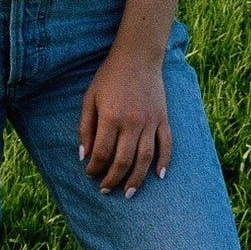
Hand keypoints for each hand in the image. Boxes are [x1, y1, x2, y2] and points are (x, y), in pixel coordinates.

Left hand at [78, 49, 171, 197]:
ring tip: (127, 193)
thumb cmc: (109, 76)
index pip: (102, 153)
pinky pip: (166, 145)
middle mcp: (131, 123)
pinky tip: (158, 176)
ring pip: (145, 159)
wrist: (138, 56)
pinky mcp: (163, 119)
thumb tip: (84, 155)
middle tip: (105, 190)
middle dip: (113, 180)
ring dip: (136, 180)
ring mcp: (150, 122)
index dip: (94, 168)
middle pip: (123, 161)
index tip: (89, 174)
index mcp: (111, 117)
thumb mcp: (90, 97)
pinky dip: (164, 162)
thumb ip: (86, 127)